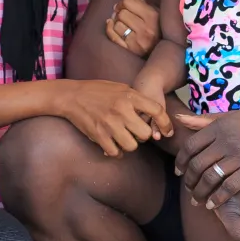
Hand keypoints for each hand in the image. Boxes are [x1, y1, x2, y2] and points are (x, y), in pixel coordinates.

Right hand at [53, 79, 171, 156]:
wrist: (72, 96)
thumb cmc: (98, 91)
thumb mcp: (121, 88)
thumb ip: (136, 99)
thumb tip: (154, 114)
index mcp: (130, 96)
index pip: (157, 111)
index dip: (165, 123)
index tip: (167, 131)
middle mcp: (122, 110)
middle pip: (145, 134)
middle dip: (143, 136)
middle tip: (135, 132)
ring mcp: (110, 124)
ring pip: (132, 146)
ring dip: (130, 144)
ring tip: (124, 138)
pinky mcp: (99, 135)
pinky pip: (116, 152)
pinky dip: (116, 151)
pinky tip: (113, 144)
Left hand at [105, 0, 160, 57]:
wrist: (161, 51)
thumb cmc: (155, 28)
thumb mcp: (152, 11)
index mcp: (153, 16)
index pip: (128, 1)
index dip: (123, 1)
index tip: (124, 5)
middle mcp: (147, 30)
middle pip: (121, 13)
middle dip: (119, 11)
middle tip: (122, 14)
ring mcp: (138, 43)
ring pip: (116, 24)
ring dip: (115, 21)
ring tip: (121, 22)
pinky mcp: (130, 51)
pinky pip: (113, 36)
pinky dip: (110, 29)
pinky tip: (113, 26)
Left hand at [174, 109, 239, 205]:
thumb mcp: (232, 116)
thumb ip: (205, 119)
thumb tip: (179, 117)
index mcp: (220, 126)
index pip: (191, 146)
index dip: (181, 161)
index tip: (179, 171)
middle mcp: (227, 140)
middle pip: (198, 164)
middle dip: (189, 180)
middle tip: (187, 189)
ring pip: (211, 178)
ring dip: (200, 192)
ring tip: (197, 200)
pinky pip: (229, 187)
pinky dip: (217, 198)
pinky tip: (212, 205)